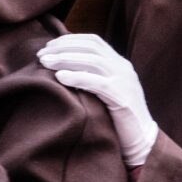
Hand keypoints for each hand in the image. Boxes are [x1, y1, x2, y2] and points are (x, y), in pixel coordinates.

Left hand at [38, 34, 156, 167]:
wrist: (141, 140)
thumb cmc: (116, 118)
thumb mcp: (105, 91)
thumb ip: (91, 76)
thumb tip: (60, 67)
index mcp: (119, 64)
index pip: (93, 41)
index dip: (69, 40)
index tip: (48, 46)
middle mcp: (123, 68)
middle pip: (91, 48)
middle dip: (63, 48)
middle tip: (41, 55)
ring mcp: (125, 82)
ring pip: (94, 61)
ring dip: (66, 59)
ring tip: (45, 64)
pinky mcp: (123, 99)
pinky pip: (98, 83)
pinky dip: (77, 77)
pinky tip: (60, 78)